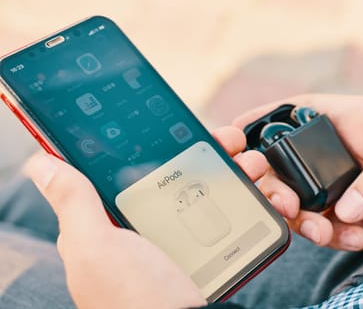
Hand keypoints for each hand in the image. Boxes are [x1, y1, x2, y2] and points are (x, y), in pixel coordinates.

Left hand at [24, 127, 267, 308]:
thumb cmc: (133, 299)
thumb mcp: (96, 248)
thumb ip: (74, 203)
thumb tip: (40, 162)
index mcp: (123, 217)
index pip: (144, 164)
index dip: (165, 140)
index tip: (187, 124)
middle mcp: (159, 222)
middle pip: (190, 170)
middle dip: (215, 150)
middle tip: (233, 143)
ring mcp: (192, 235)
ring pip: (220, 187)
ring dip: (243, 169)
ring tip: (255, 166)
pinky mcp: (219, 247)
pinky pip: (241, 214)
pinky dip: (257, 200)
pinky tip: (269, 196)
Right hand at [234, 94, 362, 250]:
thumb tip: (345, 207)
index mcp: (355, 117)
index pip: (294, 113)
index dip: (258, 123)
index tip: (230, 140)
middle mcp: (347, 151)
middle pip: (288, 164)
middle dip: (271, 182)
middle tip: (277, 201)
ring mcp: (356, 184)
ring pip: (306, 201)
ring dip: (301, 218)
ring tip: (321, 230)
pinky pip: (336, 227)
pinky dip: (335, 237)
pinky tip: (355, 238)